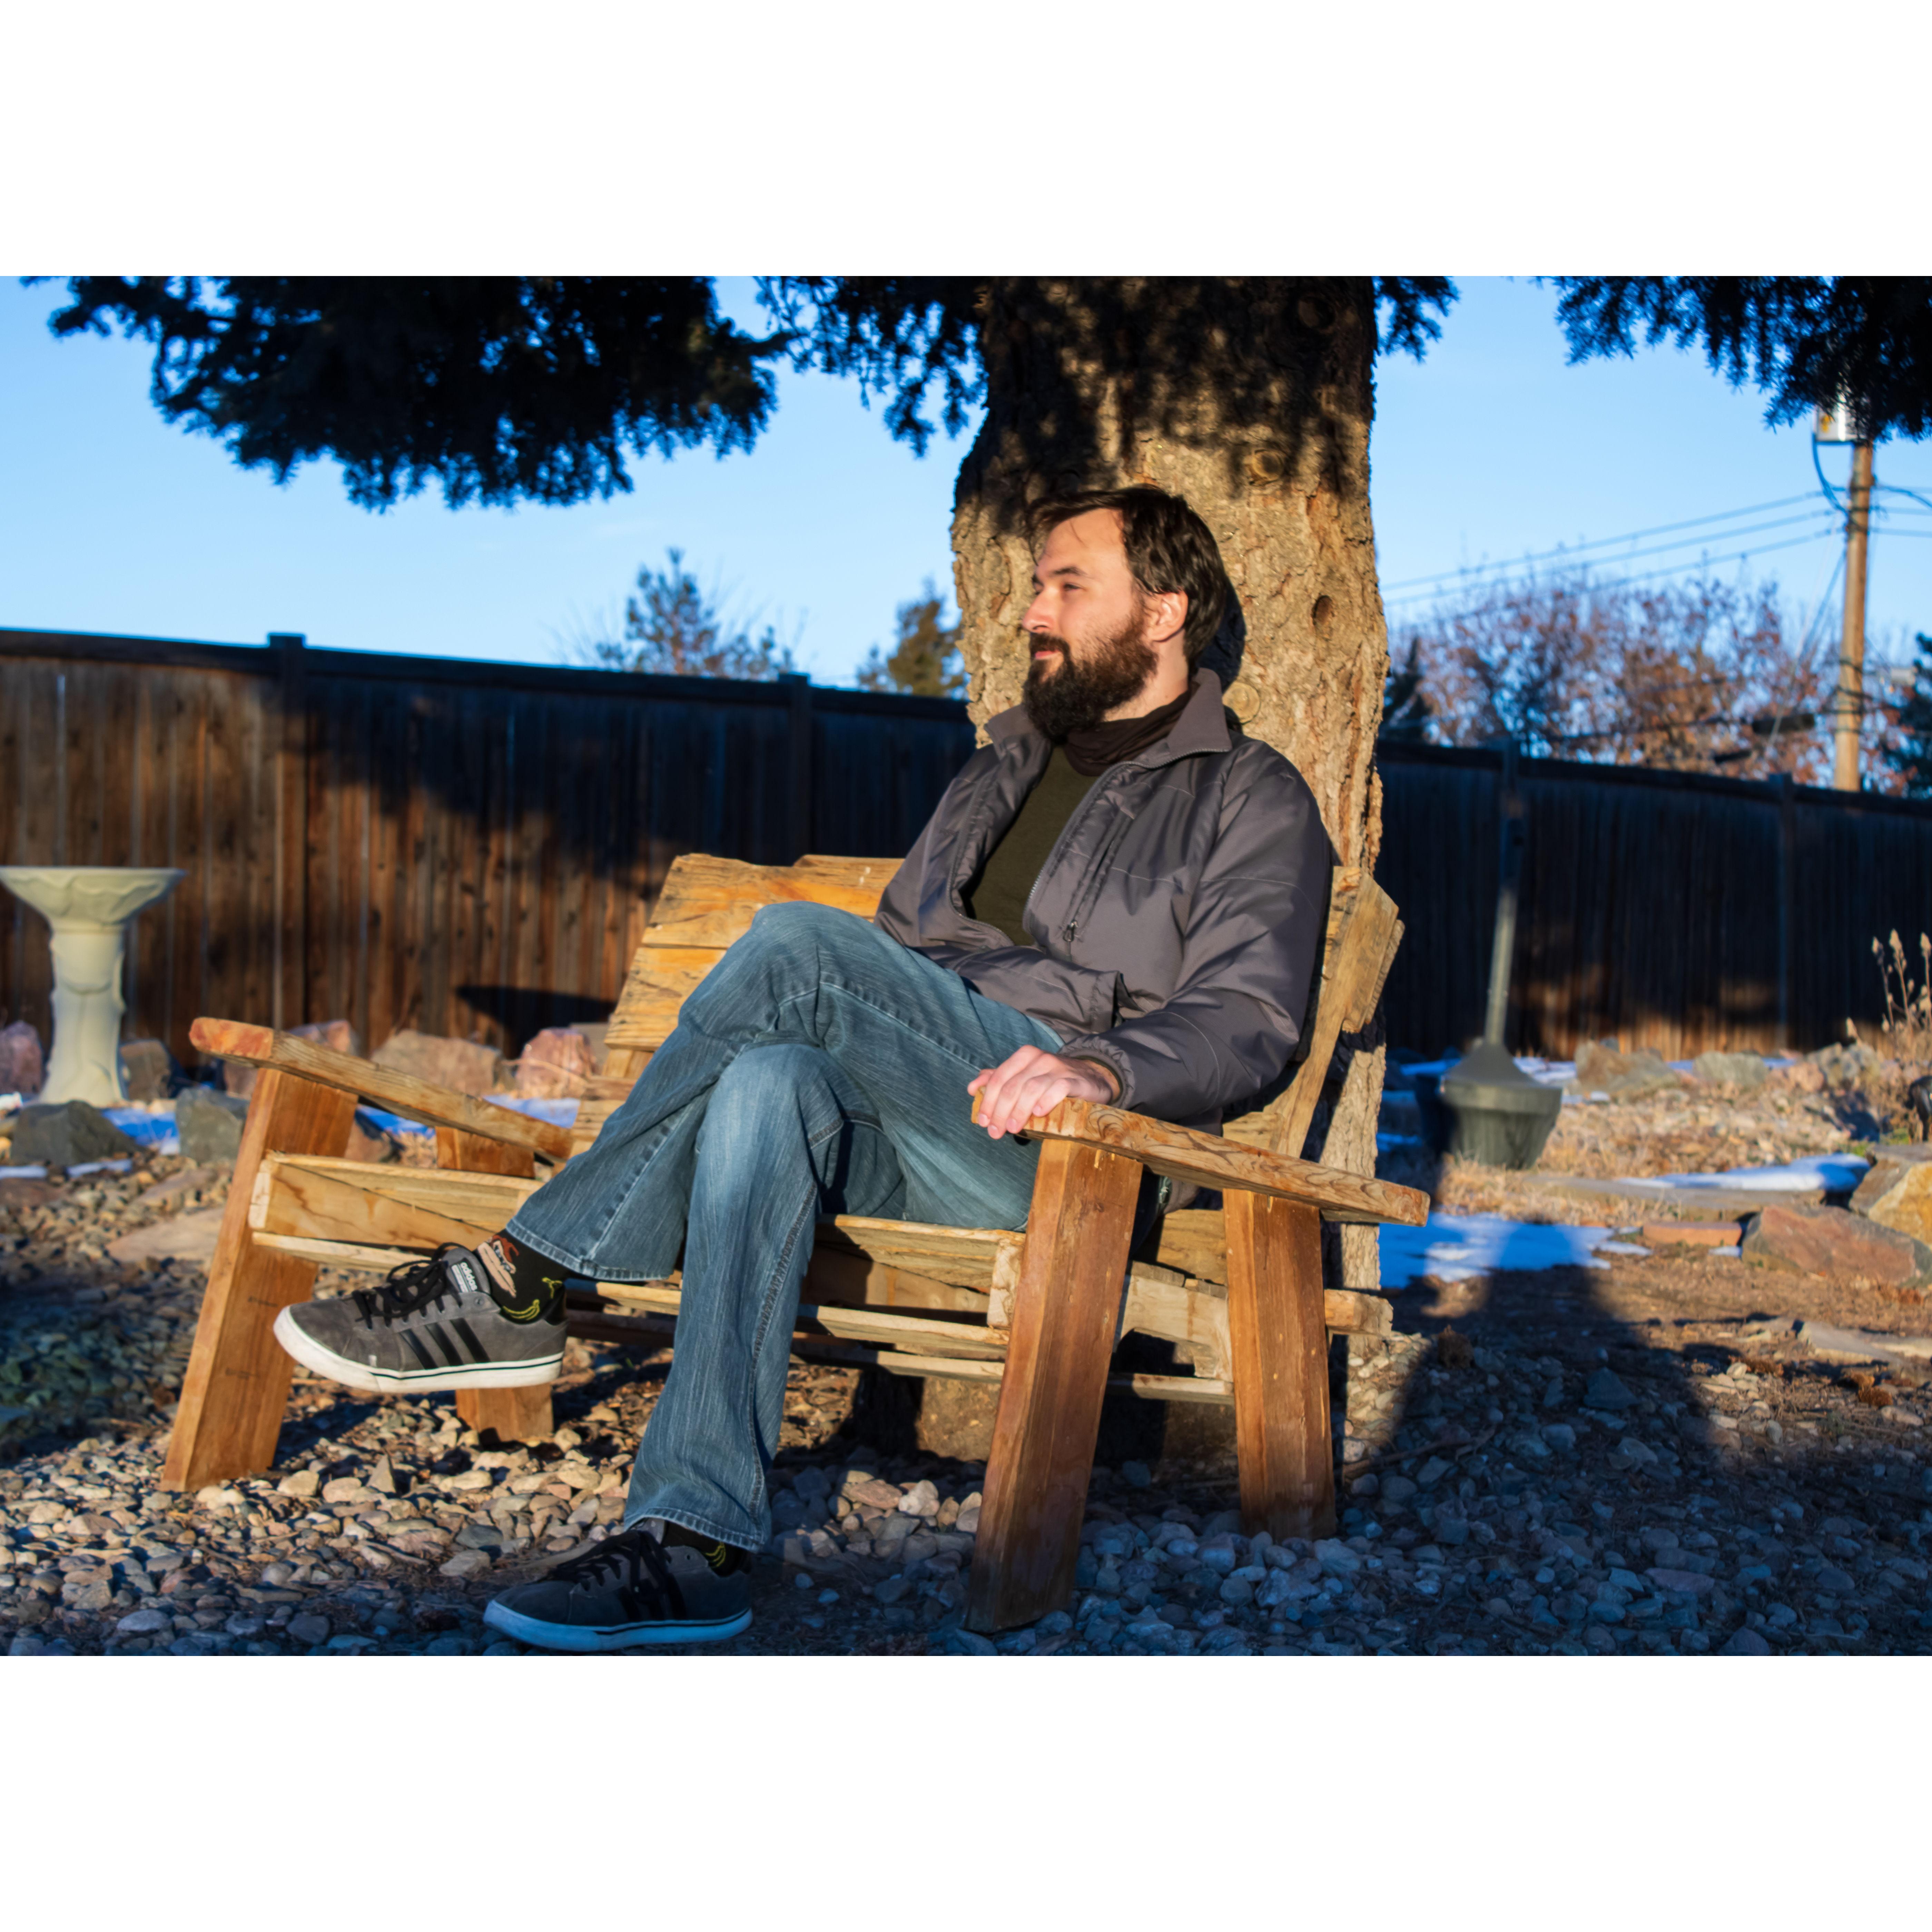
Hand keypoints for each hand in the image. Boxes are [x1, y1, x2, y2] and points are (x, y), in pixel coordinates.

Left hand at [967, 1045, 1118, 1139]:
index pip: (999, 1078)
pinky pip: (1058, 1089)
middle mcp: (1040, 1058)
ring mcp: (1058, 1068)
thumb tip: (974, 1087)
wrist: (1093, 1078)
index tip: (982, 1122)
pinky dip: (1045, 1101)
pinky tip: (1038, 1114)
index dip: (988, 1101)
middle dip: (1000, 1111)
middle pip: (1012, 1086)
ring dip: (1019, 1111)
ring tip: (1013, 1128)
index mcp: (1024, 1056)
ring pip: (1031, 1088)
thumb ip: (1000, 1080)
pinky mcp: (1075, 1080)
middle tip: (995, 1131)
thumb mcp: (1025, 1077)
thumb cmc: (1052, 1081)